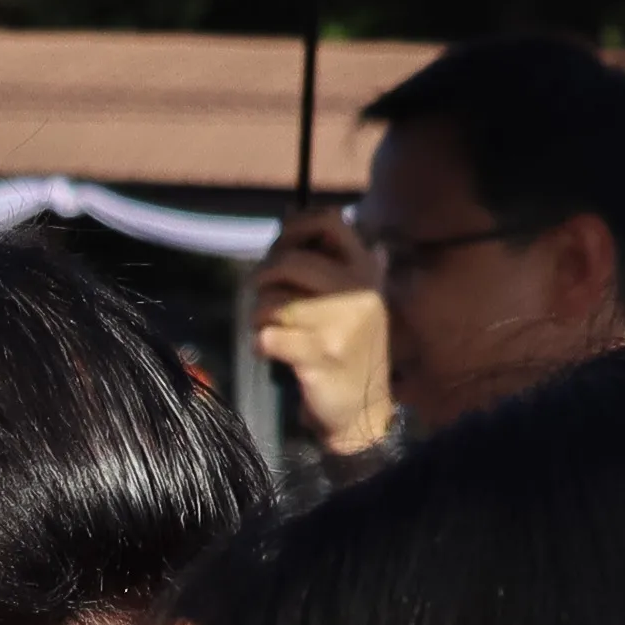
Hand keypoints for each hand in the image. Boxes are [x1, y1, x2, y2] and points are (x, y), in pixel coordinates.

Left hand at [251, 214, 391, 459]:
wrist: (362, 411)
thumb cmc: (349, 349)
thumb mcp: (352, 299)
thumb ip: (328, 259)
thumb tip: (290, 213)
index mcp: (365, 272)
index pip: (330, 222)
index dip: (294, 228)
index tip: (279, 248)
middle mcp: (357, 293)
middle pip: (290, 261)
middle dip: (263, 277)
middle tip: (261, 294)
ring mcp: (339, 326)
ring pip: (273, 300)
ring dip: (258, 315)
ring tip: (268, 327)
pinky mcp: (317, 357)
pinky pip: (266, 336)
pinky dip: (260, 344)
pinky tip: (270, 351)